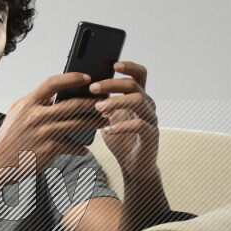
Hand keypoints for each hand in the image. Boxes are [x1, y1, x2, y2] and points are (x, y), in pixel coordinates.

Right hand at [0, 71, 104, 177]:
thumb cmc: (9, 137)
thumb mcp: (17, 113)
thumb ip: (35, 102)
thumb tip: (55, 94)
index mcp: (28, 103)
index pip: (53, 83)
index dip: (72, 78)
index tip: (87, 78)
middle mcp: (37, 116)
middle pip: (73, 104)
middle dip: (93, 102)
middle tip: (106, 101)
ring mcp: (44, 133)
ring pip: (78, 124)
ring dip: (94, 122)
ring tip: (105, 121)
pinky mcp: (49, 149)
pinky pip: (71, 145)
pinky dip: (79, 148)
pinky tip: (85, 149)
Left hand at [89, 60, 160, 180]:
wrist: (133, 166)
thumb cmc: (120, 140)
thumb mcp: (106, 118)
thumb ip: (100, 104)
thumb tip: (78, 90)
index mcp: (138, 97)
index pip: (139, 74)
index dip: (128, 66)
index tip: (112, 64)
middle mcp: (148, 105)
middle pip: (134, 84)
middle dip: (112, 84)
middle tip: (92, 88)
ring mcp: (151, 119)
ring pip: (139, 100)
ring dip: (116, 101)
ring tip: (98, 108)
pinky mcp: (151, 135)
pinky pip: (139, 125)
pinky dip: (122, 125)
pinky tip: (107, 130)